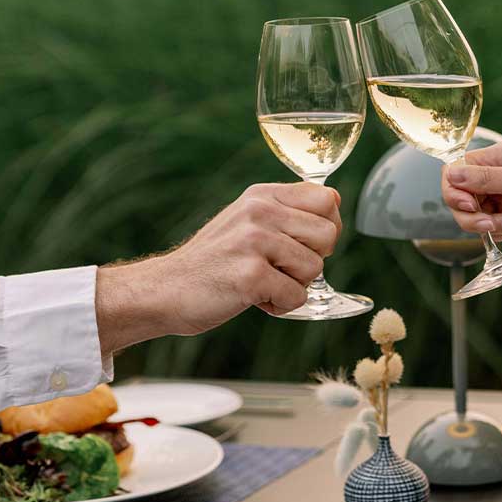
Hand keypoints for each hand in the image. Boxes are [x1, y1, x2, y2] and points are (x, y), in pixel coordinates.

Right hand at [97, 182, 340, 352]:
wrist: (165, 290)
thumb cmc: (214, 262)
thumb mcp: (247, 221)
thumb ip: (287, 211)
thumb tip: (335, 200)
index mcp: (262, 195)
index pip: (327, 198)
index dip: (327, 227)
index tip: (305, 244)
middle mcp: (259, 211)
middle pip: (328, 234)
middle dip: (313, 259)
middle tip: (281, 268)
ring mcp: (253, 241)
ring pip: (315, 268)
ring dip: (294, 285)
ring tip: (263, 283)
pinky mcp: (250, 275)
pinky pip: (296, 297)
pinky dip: (280, 306)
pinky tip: (254, 298)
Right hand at [440, 141, 501, 241]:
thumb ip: (490, 179)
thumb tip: (451, 174)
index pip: (457, 171)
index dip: (455, 191)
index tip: (470, 205)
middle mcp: (500, 177)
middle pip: (462, 199)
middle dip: (474, 215)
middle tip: (494, 224)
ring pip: (477, 218)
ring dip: (493, 226)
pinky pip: (496, 231)